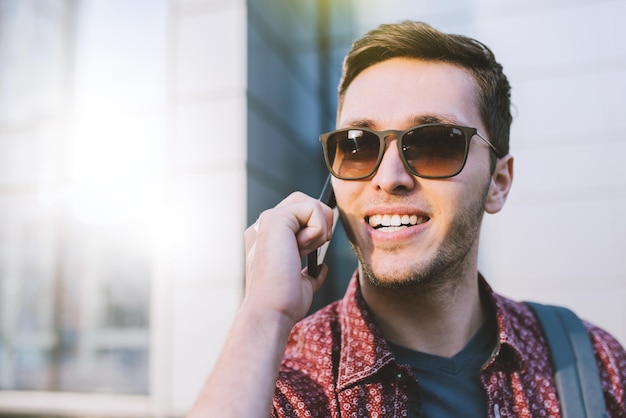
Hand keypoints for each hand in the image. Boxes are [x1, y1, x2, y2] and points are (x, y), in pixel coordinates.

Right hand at [243, 191, 334, 324]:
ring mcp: (267, 221)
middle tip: (314, 248)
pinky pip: (312, 208)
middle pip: (304, 201)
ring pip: (310, 202)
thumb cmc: (284, 303)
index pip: (298, 214)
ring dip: (320, 227)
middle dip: (321, 221)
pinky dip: (317, 230)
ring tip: (305, 250)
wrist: (271, 310)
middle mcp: (264, 226)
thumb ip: (309, 272)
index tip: (309, 254)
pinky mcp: (274, 219)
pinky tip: (301, 248)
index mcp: (268, 239)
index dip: (315, 228)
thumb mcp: (301, 284)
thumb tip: (322, 267)